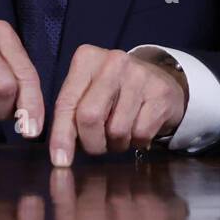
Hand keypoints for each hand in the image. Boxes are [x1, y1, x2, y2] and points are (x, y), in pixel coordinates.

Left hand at [48, 46, 187, 166]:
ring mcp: (139, 75)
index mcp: (86, 58)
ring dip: (116, 143)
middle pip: (89, 117)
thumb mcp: (88, 92)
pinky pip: (140, 134)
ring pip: (116, 130)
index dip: (61, 136)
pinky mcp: (160, 92)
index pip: (66, 103)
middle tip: (97, 145)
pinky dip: (137, 141)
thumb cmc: (114, 91)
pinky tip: (138, 127)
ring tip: (120, 131)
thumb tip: (60, 153)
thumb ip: (70, 114)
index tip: (59, 160)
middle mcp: (112, 62)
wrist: (160, 80)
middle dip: (91, 143)